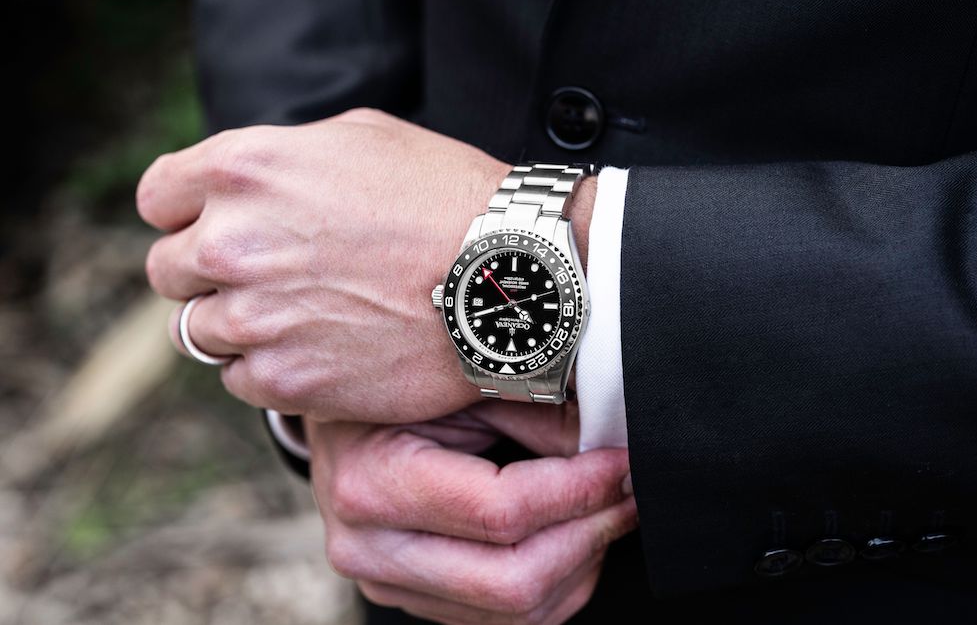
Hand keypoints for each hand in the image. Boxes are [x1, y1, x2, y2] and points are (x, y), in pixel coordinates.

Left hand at [138, 108, 511, 422]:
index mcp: (245, 168)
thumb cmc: (450, 199)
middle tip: (271, 278)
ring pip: (199, 332)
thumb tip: (245, 187)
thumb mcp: (362, 138)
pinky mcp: (286, 381)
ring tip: (305, 317)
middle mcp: (233, 242)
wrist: (512, 278)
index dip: (187, 213)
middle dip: (210, 273)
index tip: (216, 228)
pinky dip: (272, 370)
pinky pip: (241, 382)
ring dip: (240, 326)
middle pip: (169, 270)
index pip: (158, 197)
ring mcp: (255, 318)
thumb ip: (281, 158)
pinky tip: (324, 351)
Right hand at [310, 407, 635, 624]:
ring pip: (516, 613)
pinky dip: (556, 584)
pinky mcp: (413, 601)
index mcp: (373, 482)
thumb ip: (533, 409)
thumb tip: (609, 439)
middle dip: (589, 536)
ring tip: (607, 510)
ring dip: (581, 564)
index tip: (622, 463)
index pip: (499, 511)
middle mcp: (370, 549)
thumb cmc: (399, 391)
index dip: (578, 491)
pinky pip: (504, 621)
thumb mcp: (459, 383)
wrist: (339, 423)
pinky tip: (573, 536)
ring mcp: (388, 585)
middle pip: (512, 581)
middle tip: (629, 492)